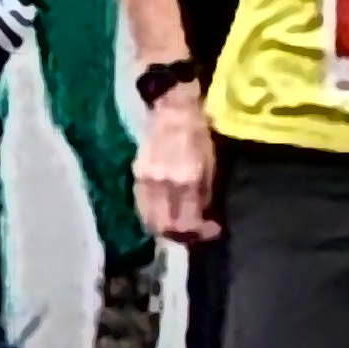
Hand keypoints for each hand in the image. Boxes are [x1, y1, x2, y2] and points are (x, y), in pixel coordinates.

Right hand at [136, 91, 221, 239]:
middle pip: (166, 226)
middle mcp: (163, 184)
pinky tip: (164, 213)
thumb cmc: (199, 135)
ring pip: (150, 220)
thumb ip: (205, 194)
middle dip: (182, 236)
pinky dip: (152, 216)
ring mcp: (146, 181)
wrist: (172, 111)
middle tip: (195, 234)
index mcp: (187, 180)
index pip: (189, 221)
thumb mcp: (211, 165)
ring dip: (165, 229)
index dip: (201, 233)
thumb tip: (203, 218)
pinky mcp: (136, 176)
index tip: (212, 231)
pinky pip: (142, 206)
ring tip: (179, 227)